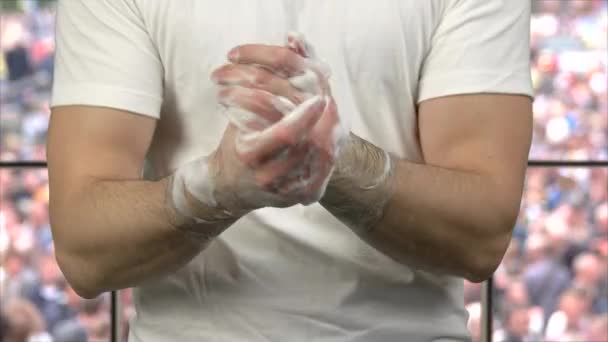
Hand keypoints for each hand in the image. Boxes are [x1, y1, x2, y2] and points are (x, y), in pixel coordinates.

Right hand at [209, 95, 330, 211]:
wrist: (232, 187)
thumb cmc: (236, 147)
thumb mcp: (238, 122)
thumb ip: (258, 103)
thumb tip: (287, 73)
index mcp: (248, 155)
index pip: (285, 134)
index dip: (305, 116)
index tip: (319, 98)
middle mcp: (267, 178)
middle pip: (308, 148)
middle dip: (325, 124)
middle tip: (332, 103)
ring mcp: (285, 192)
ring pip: (320, 161)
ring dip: (332, 135)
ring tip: (335, 115)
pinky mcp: (300, 198)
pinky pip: (324, 174)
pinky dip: (331, 151)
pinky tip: (333, 135)